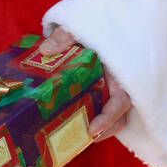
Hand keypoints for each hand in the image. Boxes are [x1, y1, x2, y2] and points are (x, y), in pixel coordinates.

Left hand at [36, 26, 131, 142]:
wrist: (88, 27)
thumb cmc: (87, 29)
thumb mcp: (76, 29)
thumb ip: (64, 37)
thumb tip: (45, 51)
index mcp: (117, 72)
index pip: (121, 101)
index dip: (109, 118)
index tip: (92, 129)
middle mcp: (117, 85)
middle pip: (119, 117)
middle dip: (104, 131)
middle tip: (82, 139)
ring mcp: (109, 91)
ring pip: (113, 118)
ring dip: (100, 131)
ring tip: (76, 138)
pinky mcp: (99, 94)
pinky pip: (101, 112)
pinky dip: (92, 122)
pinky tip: (71, 129)